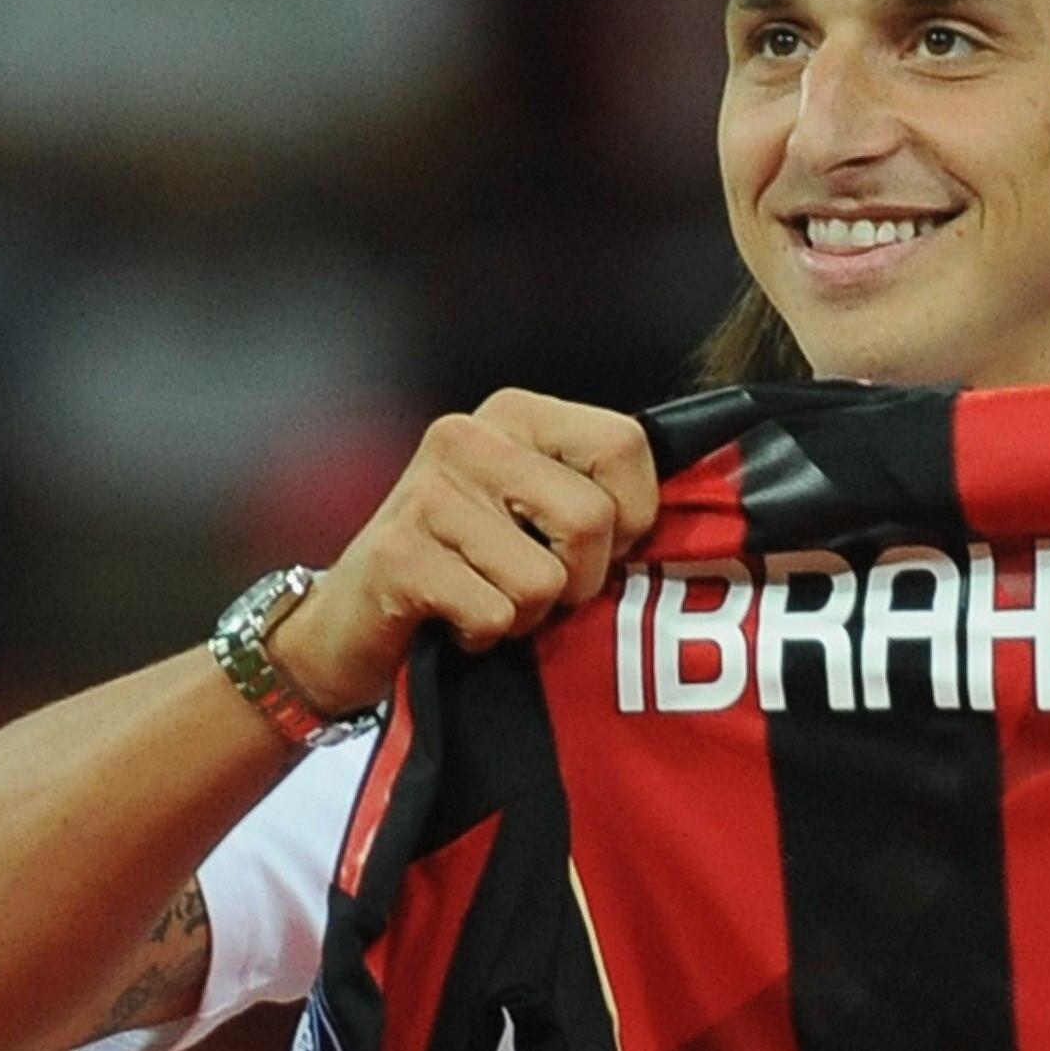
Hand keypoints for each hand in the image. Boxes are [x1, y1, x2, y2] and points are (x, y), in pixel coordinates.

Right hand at [272, 391, 660, 716]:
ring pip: (545, 580)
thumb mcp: (537, 513)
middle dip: (582, 580)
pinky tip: (454, 620)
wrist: (352, 626)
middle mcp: (469, 436)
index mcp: (517, 414)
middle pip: (594, 520)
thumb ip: (603, 498)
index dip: (635, 517)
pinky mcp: (399, 555)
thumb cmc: (468, 571)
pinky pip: (494, 613)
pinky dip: (485, 636)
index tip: (604, 549)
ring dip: (528, 615)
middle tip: (540, 589)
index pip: (627, 445)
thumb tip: (697, 515)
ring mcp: (427, 492)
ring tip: (490, 600)